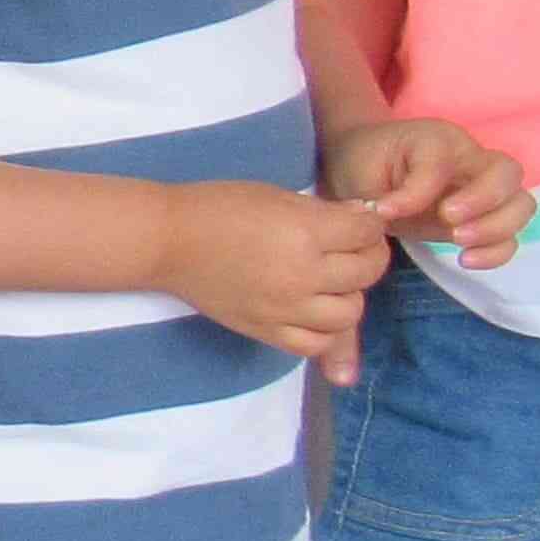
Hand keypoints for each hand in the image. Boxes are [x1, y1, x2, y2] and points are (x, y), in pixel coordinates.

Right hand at [151, 178, 395, 378]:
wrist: (168, 242)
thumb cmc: (219, 208)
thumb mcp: (277, 197)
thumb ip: (325, 212)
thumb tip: (367, 220)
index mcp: (304, 233)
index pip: (366, 233)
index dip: (371, 223)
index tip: (361, 221)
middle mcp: (301, 275)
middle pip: (365, 272)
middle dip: (368, 255)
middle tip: (353, 247)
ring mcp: (284, 309)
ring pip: (349, 313)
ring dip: (350, 295)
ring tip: (333, 282)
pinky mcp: (266, 331)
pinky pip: (315, 344)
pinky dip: (325, 330)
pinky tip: (315, 311)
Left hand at [328, 115, 530, 268]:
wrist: (369, 174)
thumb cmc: (368, 165)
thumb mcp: (363, 172)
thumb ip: (386, 192)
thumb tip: (397, 214)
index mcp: (439, 140)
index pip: (444, 160)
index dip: (419, 189)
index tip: (386, 210)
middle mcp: (471, 160)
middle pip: (508, 172)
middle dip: (485, 201)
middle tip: (449, 223)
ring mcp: (483, 190)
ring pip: (521, 203)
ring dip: (498, 228)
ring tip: (459, 246)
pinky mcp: (483, 220)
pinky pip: (510, 235)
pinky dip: (497, 250)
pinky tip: (467, 260)